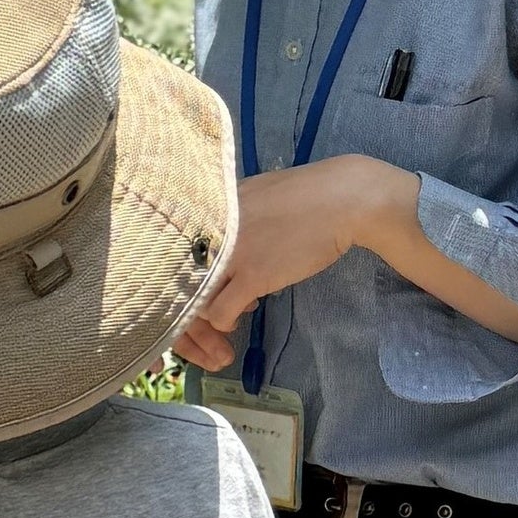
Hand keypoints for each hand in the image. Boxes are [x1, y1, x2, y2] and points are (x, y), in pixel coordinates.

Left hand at [173, 158, 400, 369]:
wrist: (342, 198)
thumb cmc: (303, 196)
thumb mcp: (252, 195)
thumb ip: (228, 218)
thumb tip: (215, 240)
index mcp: (209, 208)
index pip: (174, 250)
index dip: (184, 275)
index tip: (205, 281)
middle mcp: (211, 229)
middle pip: (179, 278)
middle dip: (193, 299)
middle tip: (215, 303)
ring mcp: (230, 253)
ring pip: (195, 299)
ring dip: (210, 312)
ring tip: (234, 304)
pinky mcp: (252, 275)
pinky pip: (219, 313)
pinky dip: (225, 322)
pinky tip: (241, 314)